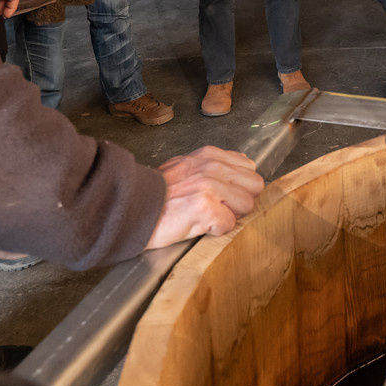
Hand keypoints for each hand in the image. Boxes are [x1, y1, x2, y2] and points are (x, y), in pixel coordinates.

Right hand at [144, 147, 266, 249]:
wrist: (130, 208)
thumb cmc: (156, 194)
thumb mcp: (186, 166)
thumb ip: (214, 164)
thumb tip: (240, 162)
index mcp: (209, 155)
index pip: (249, 168)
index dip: (238, 186)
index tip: (222, 195)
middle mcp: (212, 166)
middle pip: (254, 186)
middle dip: (240, 201)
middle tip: (215, 208)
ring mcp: (210, 185)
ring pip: (246, 205)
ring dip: (228, 216)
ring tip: (204, 216)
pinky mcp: (205, 207)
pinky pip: (229, 224)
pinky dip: (215, 230)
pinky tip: (197, 225)